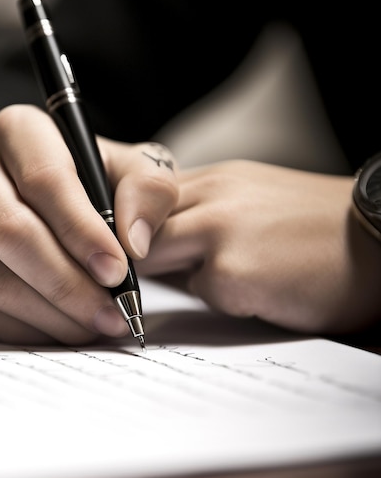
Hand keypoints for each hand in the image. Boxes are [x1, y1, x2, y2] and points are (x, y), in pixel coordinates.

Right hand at [0, 104, 177, 344]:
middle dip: (68, 284)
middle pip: (11, 234)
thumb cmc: (92, 185)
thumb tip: (134, 244)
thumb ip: (149, 190)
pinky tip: (64, 327)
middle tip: (113, 313)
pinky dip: (30, 330)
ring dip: (54, 315)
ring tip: (97, 324)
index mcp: (16, 130)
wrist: (41, 202)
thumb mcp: (133, 170)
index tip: (117, 271)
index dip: (82, 231)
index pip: (44, 180)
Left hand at [137, 159, 380, 332]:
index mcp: (214, 178)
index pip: (138, 194)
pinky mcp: (233, 269)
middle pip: (132, 222)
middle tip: (143, 279)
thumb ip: (200, 219)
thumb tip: (152, 249)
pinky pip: (198, 290)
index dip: (122, 226)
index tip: (123, 250)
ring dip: (168, 275)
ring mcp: (221, 228)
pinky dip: (219, 299)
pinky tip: (259, 291)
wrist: (379, 245)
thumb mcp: (250, 206)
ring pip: (150, 254)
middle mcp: (213, 193)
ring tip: (221, 281)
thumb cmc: (313, 232)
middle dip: (132, 255)